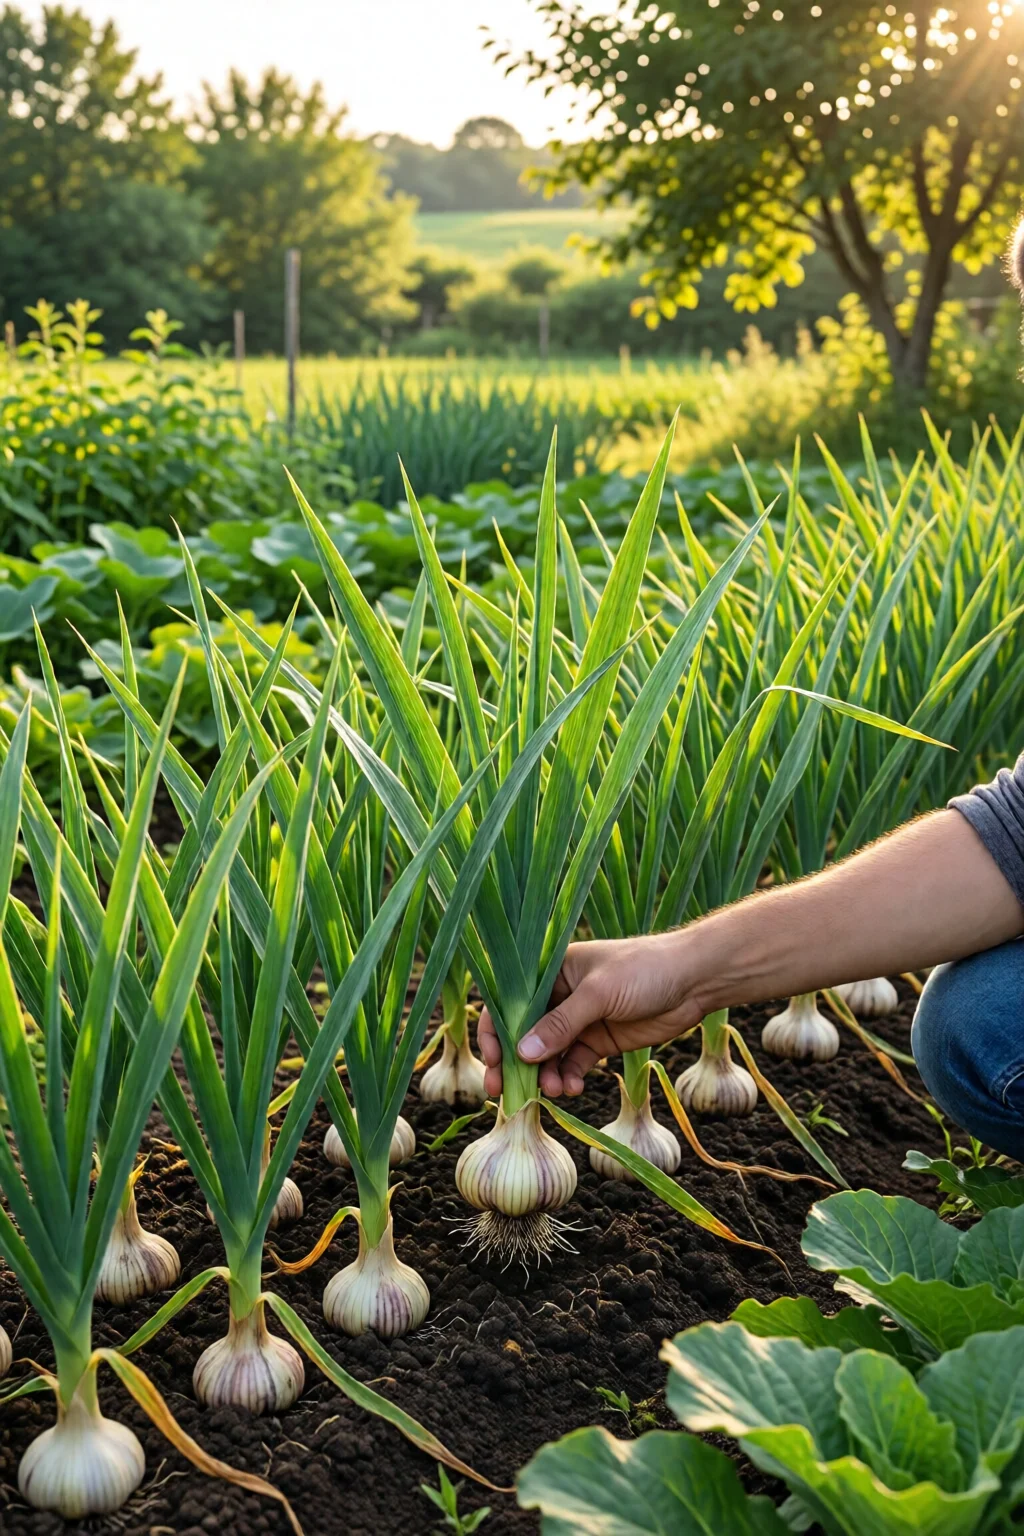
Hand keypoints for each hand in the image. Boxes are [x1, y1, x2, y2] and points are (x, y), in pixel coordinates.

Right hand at [476, 932, 703, 1098]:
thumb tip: (522, 1052)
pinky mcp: (598, 1040)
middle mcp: (559, 996)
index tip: (495, 1060)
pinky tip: (574, 1089)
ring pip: (548, 1054)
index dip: (496, 1031)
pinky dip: (569, 1078)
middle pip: (524, 1033)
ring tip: (554, 1091)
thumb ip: (561, 1024)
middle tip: (506, 1093)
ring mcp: (579, 1020)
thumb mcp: (598, 994)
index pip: (510, 1001)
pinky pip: (573, 1064)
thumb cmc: (643, 970)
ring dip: (545, 1075)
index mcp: (551, 971)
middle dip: (515, 1063)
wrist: (694, 980)